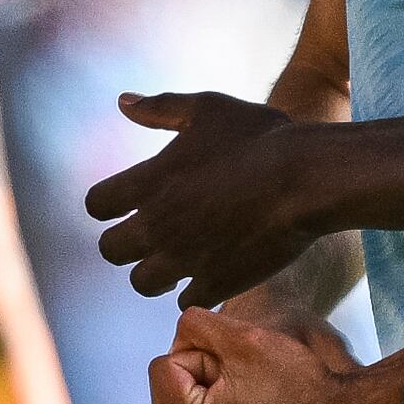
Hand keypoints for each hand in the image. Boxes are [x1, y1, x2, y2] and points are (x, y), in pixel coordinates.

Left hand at [84, 92, 319, 305]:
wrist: (306, 178)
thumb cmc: (257, 136)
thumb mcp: (206, 109)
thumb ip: (159, 108)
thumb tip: (122, 101)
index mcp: (149, 183)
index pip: (97, 205)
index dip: (108, 204)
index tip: (127, 202)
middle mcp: (157, 225)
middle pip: (110, 250)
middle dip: (126, 242)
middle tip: (152, 233)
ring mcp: (184, 259)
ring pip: (143, 283)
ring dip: (156, 271)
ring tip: (179, 258)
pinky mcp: (214, 284)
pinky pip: (187, 302)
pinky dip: (195, 290)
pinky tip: (211, 272)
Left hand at [152, 300, 396, 403]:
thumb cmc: (301, 386)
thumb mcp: (243, 338)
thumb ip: (195, 324)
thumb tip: (179, 330)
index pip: (164, 366)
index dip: (205, 355)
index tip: (242, 372)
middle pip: (168, 387)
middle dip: (203, 375)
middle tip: (250, 386)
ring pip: (183, 402)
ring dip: (211, 391)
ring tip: (253, 400)